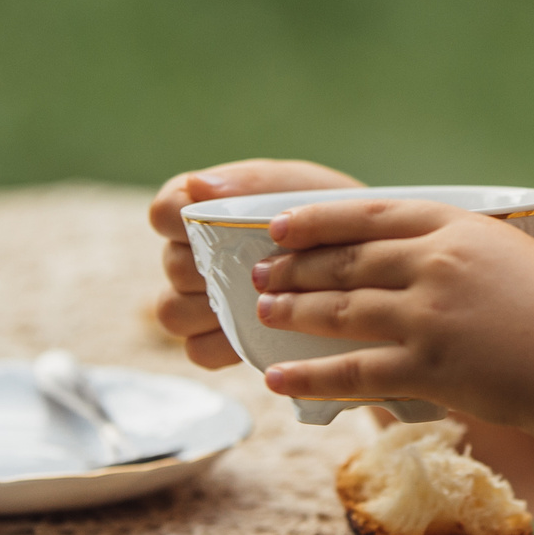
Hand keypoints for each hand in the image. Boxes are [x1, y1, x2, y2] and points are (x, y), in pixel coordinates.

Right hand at [147, 159, 362, 368]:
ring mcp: (198, 302)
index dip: (183, 220)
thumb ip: (251, 184)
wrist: (368, 259)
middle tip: (261, 265)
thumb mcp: (300, 187)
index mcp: (202, 209)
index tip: (219, 227)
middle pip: (175, 266)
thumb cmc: (327, 212)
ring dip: (215, 308)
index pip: (165, 212)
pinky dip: (224, 344)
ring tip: (262, 298)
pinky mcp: (215, 343)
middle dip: (214, 266)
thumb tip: (198, 184)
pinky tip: (260, 331)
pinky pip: (197, 351)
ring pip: (174, 312)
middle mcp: (189, 254)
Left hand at [251, 198, 533, 434]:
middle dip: (296, 267)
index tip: (281, 225)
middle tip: (260, 273)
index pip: (371, 213)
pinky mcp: (429, 367)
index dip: (319, 219)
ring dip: (295, 312)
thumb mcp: (509, 258)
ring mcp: (430, 315)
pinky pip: (354, 372)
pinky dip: (310, 375)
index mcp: (459, 227)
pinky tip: (279, 376)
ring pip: (342, 310)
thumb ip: (459, 255)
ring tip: (263, 314)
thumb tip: (406, 264)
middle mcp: (437, 263)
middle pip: (347, 260)